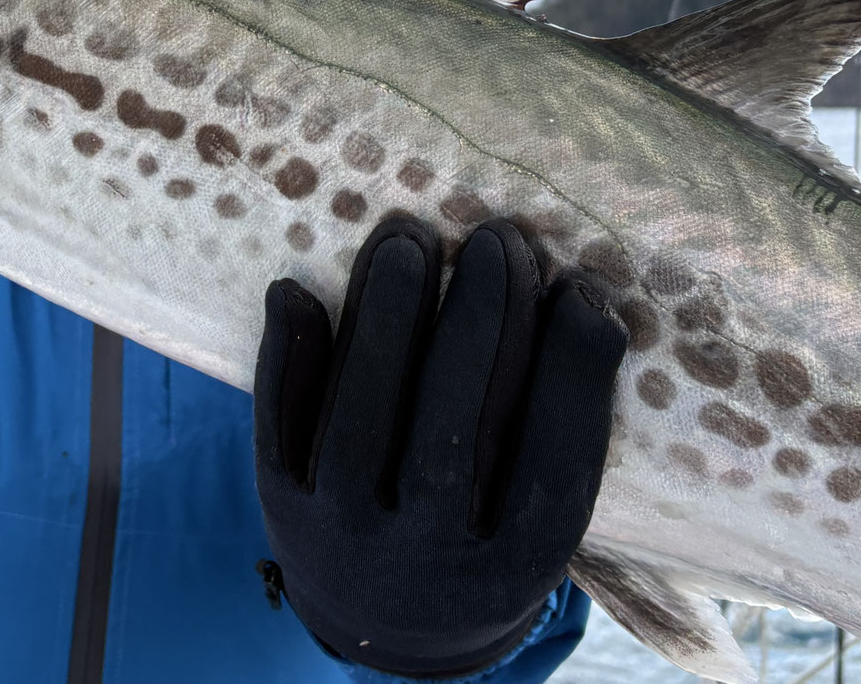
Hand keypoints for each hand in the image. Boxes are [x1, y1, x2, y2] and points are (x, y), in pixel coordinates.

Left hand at [255, 217, 625, 676]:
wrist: (383, 622)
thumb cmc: (481, 534)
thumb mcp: (532, 517)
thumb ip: (555, 430)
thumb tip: (577, 297)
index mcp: (514, 572)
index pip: (553, 466)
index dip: (573, 375)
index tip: (581, 291)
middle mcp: (425, 565)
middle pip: (452, 433)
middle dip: (478, 323)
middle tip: (496, 238)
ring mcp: (344, 537)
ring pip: (360, 420)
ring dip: (383, 319)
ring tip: (408, 238)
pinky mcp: (279, 508)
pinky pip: (278, 426)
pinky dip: (284, 357)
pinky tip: (295, 291)